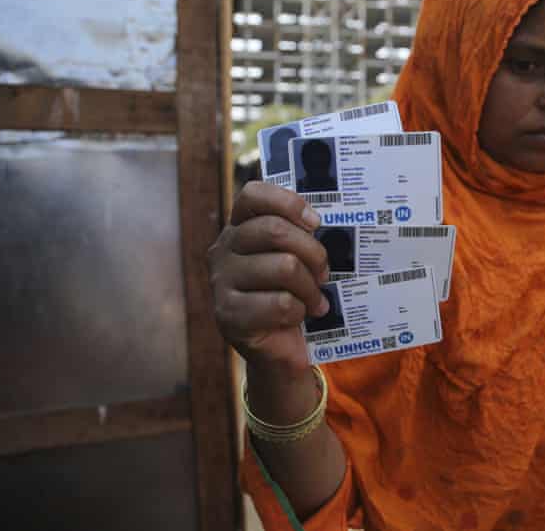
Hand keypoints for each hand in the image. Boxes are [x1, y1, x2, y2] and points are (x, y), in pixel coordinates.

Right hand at [207, 181, 329, 377]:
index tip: (315, 222)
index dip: (289, 202)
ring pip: (284, 267)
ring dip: (310, 287)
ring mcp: (221, 283)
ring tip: (314, 299)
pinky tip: (298, 317)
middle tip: (323, 272)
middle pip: (276, 231)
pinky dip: (299, 311)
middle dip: (312, 252)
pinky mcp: (228, 316)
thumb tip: (317, 221)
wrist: (278, 350)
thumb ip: (297, 234)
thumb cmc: (290, 295)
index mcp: (238, 229)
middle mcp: (223, 251)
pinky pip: (281, 303)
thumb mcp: (294, 258)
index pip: (253, 195)